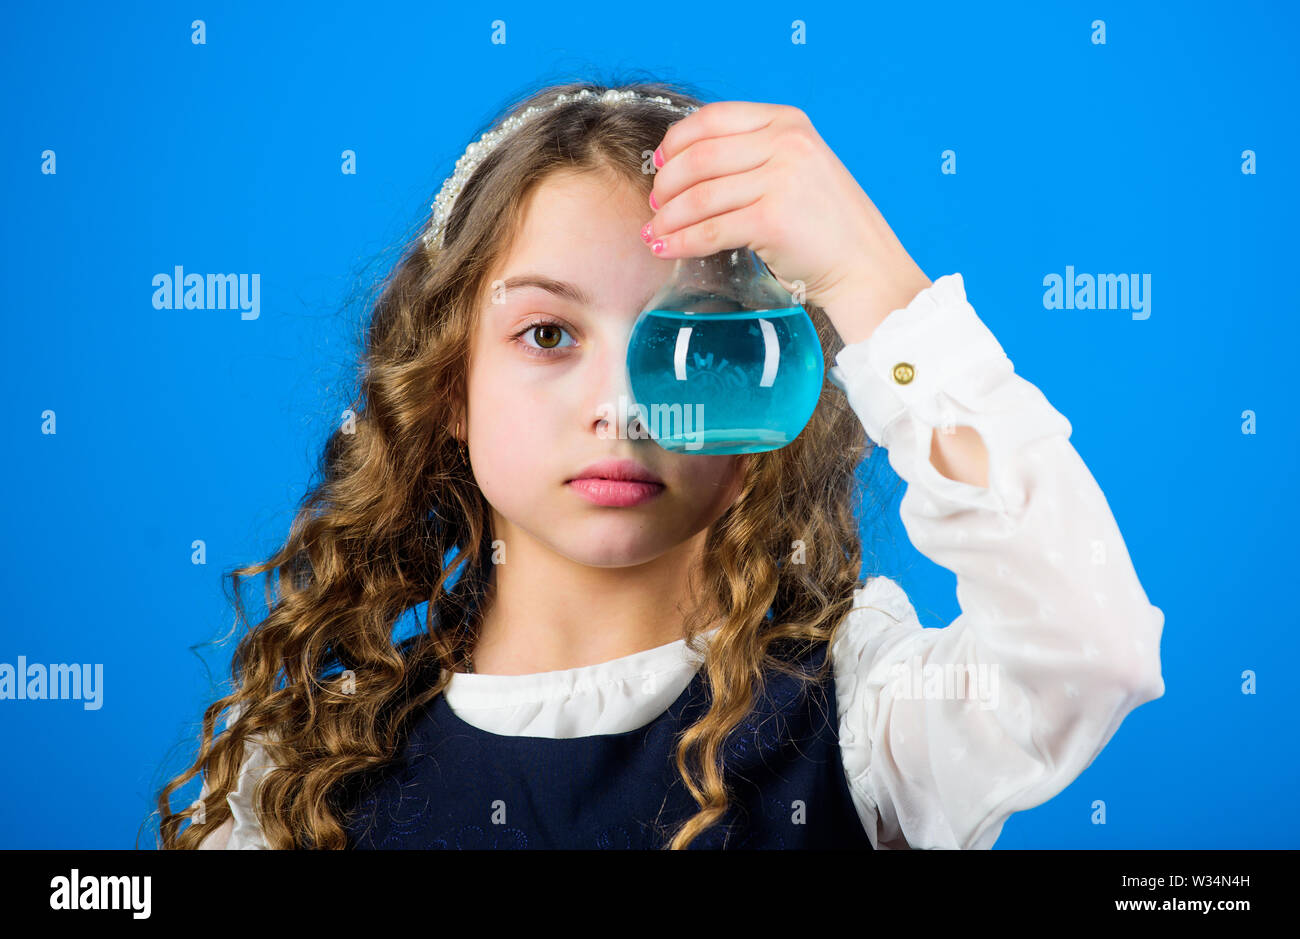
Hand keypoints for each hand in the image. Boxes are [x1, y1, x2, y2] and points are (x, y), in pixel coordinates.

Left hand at [644, 101, 932, 344]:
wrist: (863, 266)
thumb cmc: (826, 225)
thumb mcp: (798, 168)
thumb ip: (756, 155)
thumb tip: (686, 165)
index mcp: (788, 122)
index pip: (712, 119)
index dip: (676, 142)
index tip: (660, 164)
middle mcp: (785, 143)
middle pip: (699, 157)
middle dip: (666, 185)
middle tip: (655, 206)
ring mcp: (781, 180)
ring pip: (699, 196)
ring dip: (668, 217)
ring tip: (655, 232)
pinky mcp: (772, 220)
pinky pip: (710, 229)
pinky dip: (681, 241)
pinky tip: (667, 248)